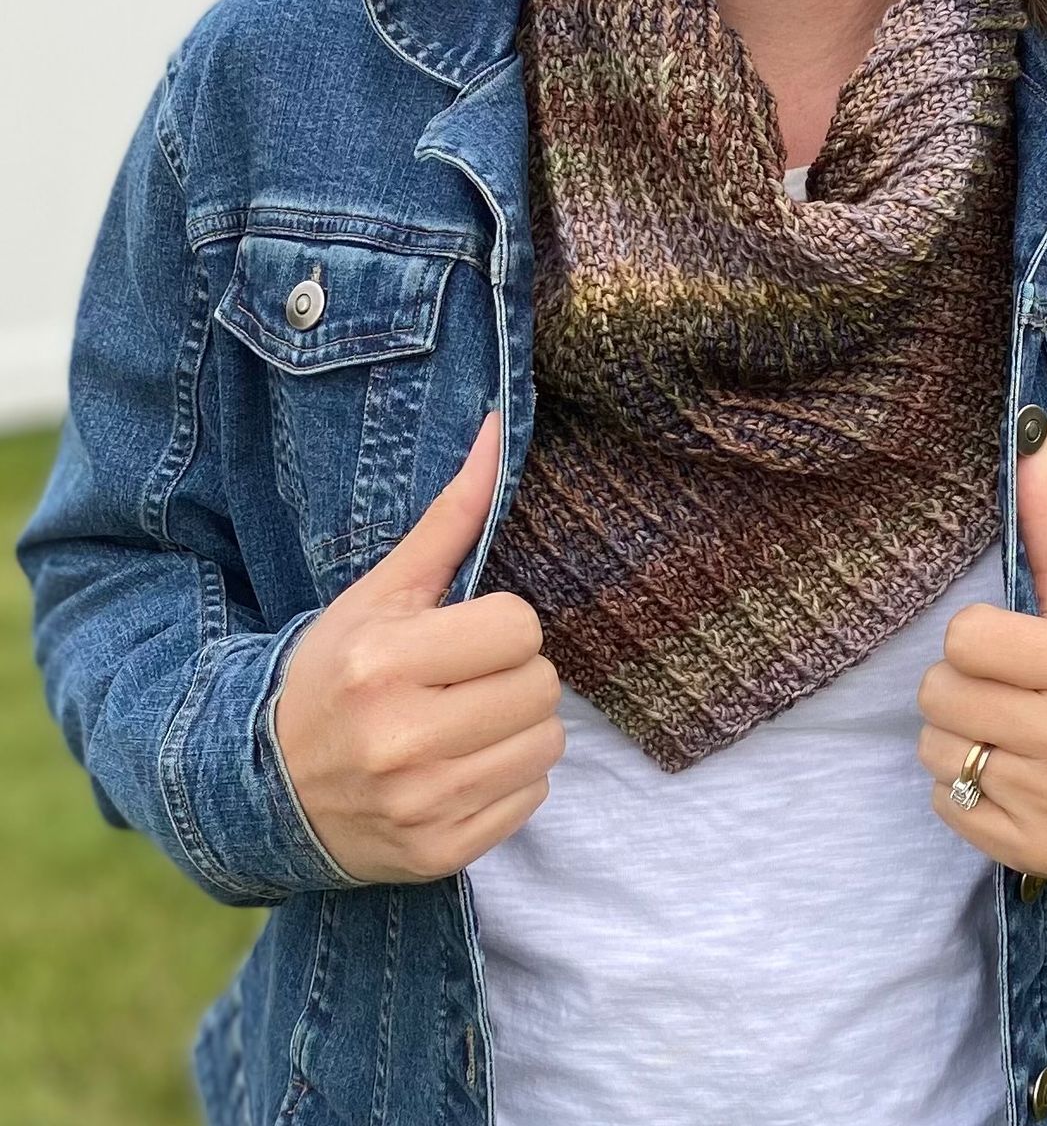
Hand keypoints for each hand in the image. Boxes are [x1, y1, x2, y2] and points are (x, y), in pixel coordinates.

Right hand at [273, 409, 564, 884]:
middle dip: (513, 676)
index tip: (462, 637)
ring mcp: (420, 805)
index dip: (499, 627)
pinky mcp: (438, 854)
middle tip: (465, 682)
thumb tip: (500, 429)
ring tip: (466, 723)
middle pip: (542, 687)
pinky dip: (507, 781)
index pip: (519, 627)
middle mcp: (399, 739)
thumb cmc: (333, 673)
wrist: (264, 790)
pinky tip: (458, 769)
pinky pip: (530, 799)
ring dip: (519, 729)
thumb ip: (450, 517)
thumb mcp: (381, 592)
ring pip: (547, 745)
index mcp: (383, 664)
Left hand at [915, 410, 1046, 884]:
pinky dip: (966, 793)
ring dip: (958, 740)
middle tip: (1004, 692)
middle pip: (939, 694)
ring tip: (1007, 736)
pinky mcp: (1038, 852)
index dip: (978, 639)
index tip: (1012, 647)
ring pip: (935, 752)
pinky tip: (1013, 779)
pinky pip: (947, 808)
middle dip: (961, 688)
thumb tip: (1030, 427)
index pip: (964, 637)